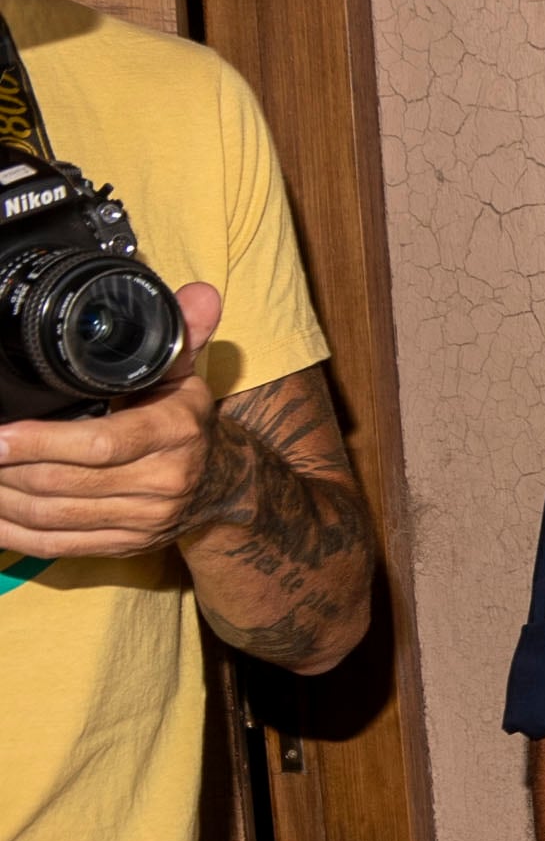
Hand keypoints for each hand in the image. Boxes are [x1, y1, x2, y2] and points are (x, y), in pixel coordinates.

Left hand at [0, 282, 221, 558]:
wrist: (226, 485)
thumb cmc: (188, 420)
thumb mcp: (186, 374)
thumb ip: (182, 332)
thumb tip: (199, 293)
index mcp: (175, 435)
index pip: (101, 445)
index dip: (41, 443)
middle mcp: (163, 483)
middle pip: (65, 485)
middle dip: (7, 470)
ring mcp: (143, 521)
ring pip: (54, 518)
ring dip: (2, 499)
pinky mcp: (125, 546)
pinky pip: (57, 546)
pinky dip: (14, 533)